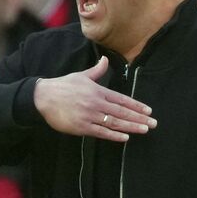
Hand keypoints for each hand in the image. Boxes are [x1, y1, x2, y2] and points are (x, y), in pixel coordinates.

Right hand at [34, 56, 157, 141]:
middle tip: (153, 123)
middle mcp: (96, 103)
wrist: (43, 97)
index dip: (136, 106)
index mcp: (98, 90)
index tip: (148, 111)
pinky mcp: (81, 126)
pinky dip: (113, 135)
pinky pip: (101, 132)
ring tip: (144, 129)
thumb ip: (96, 71)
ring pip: (114, 122)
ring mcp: (89, 115)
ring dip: (131, 127)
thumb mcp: (81, 76)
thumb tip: (105, 60)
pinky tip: (125, 138)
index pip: (122, 99)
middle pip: (122, 112)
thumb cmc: (63, 86)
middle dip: (139, 118)